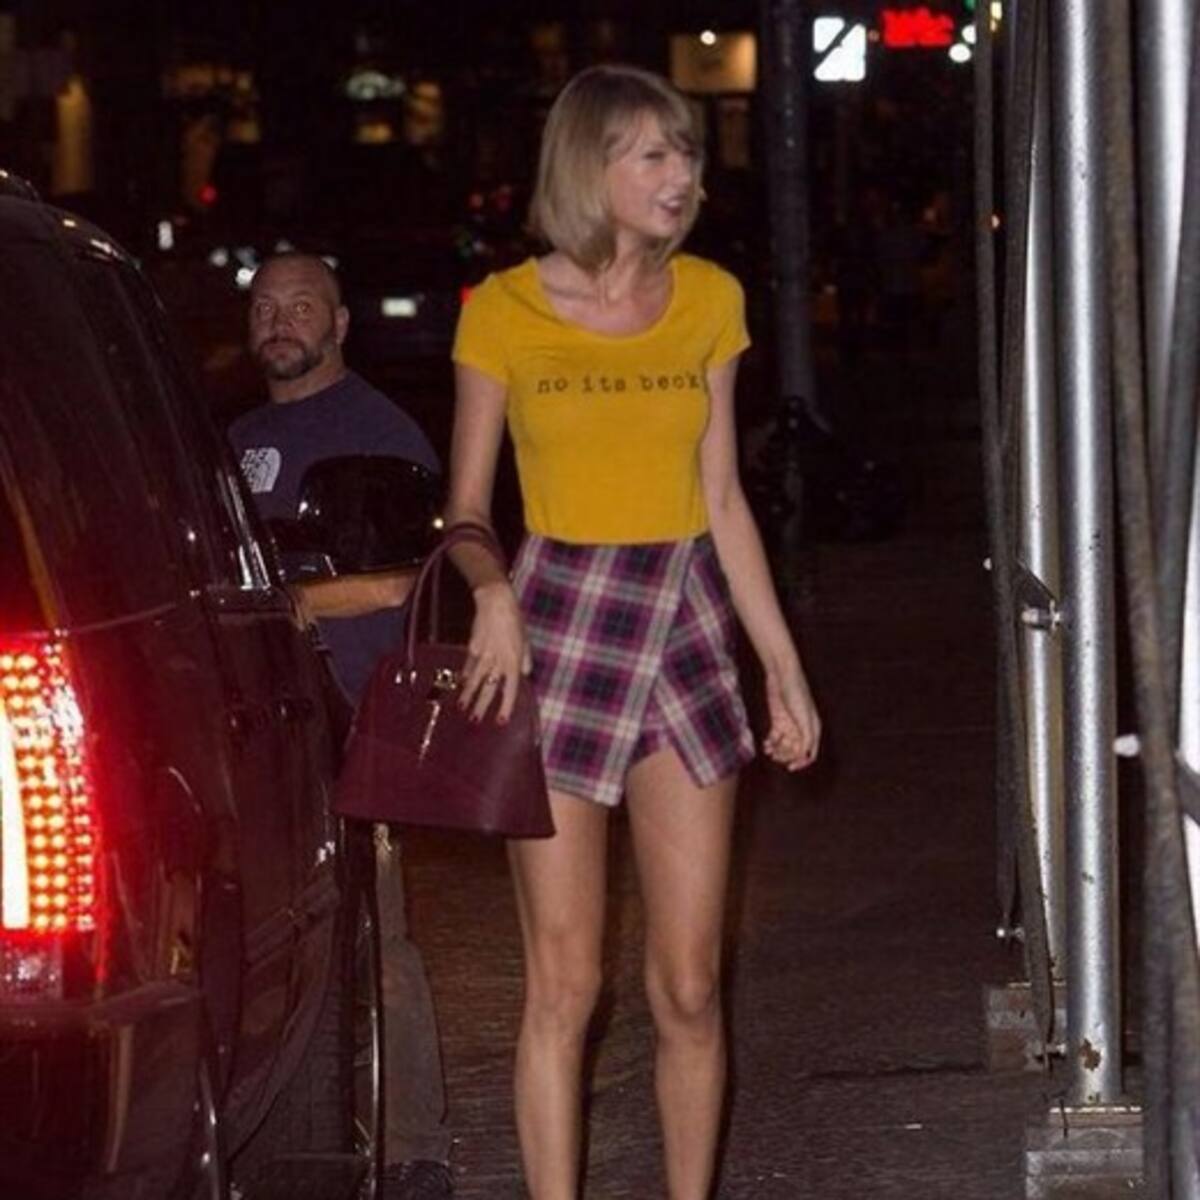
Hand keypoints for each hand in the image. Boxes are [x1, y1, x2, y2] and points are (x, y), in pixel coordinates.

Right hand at [459, 580, 531, 723]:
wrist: (496, 603)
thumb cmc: (514, 620)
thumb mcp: (525, 640)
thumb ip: (525, 659)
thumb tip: (525, 674)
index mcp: (514, 661)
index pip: (511, 689)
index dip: (506, 706)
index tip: (500, 720)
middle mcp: (499, 661)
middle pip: (489, 688)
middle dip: (482, 706)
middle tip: (475, 720)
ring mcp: (484, 655)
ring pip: (475, 680)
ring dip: (468, 695)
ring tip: (462, 708)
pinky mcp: (472, 647)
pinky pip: (468, 666)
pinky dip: (465, 677)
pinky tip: (461, 686)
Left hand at [762, 665, 820, 770]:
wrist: (782, 675)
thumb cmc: (796, 693)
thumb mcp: (803, 716)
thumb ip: (806, 736)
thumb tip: (805, 754)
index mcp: (813, 730)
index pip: (809, 754)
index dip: (801, 762)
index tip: (790, 766)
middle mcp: (802, 729)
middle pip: (795, 752)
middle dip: (786, 756)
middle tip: (775, 755)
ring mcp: (790, 725)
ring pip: (784, 746)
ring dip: (777, 751)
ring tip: (769, 750)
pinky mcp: (778, 720)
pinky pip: (775, 738)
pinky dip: (771, 743)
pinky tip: (766, 744)